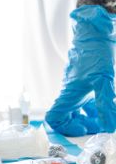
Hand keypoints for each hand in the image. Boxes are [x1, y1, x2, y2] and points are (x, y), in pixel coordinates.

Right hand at [45, 5, 115, 136]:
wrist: (96, 34)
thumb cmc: (94, 54)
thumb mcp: (103, 81)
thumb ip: (105, 105)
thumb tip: (108, 126)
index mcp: (69, 96)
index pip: (55, 118)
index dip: (66, 128)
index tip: (83, 129)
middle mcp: (70, 95)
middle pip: (67, 118)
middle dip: (81, 126)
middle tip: (99, 128)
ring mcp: (77, 90)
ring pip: (77, 111)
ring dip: (90, 119)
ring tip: (105, 121)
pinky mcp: (85, 85)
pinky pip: (86, 102)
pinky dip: (96, 109)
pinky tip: (108, 107)